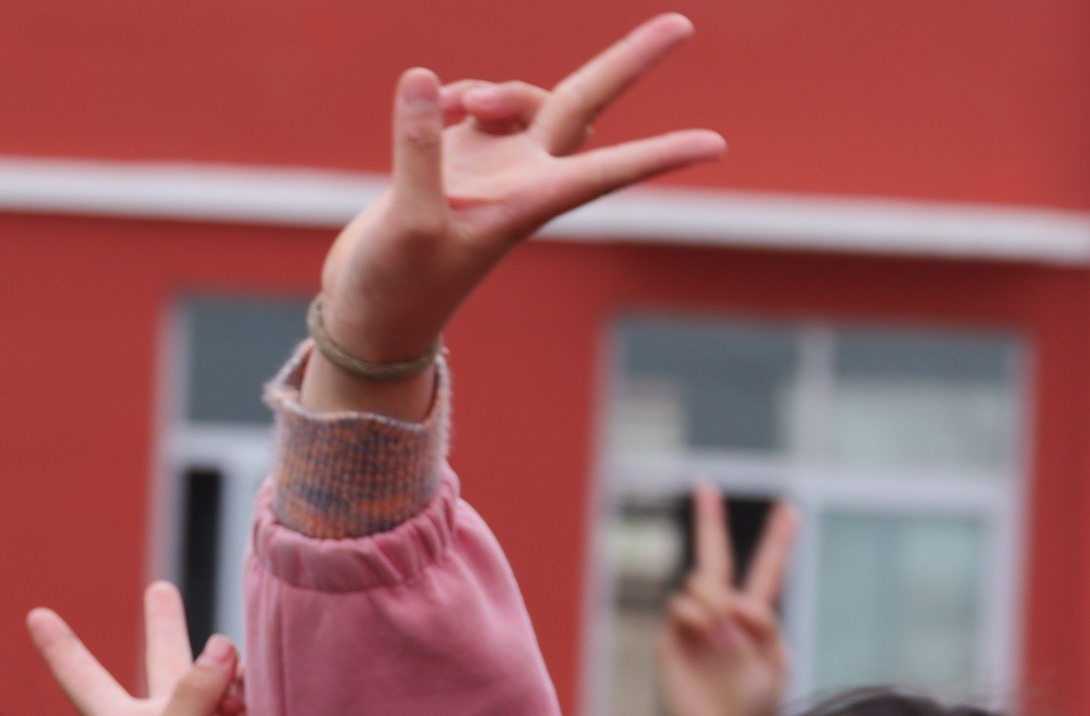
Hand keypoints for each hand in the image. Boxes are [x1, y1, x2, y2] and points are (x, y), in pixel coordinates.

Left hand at [29, 584, 291, 715]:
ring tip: (231, 676)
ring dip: (226, 668)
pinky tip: (254, 698)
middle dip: (164, 627)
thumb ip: (190, 694)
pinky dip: (257, 695)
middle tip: (161, 589)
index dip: (63, 649)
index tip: (37, 615)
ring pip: (222, 678)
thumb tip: (224, 646)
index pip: (86, 682)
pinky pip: (260, 703)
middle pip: (163, 667)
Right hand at [313, 15, 723, 405]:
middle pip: (586, 105)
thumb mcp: (408, 222)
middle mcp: (525, 179)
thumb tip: (426, 78)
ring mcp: (496, 165)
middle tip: (683, 24)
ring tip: (460, 103)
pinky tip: (429, 107)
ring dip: (498, 84)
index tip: (718, 145)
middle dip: (629, 62)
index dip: (661, 154)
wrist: (371, 313)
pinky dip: (456, 93)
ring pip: (527, 98)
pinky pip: (478, 101)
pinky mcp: (459, 156)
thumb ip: (419, 149)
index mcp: (531, 204)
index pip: (609, 172)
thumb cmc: (399, 287)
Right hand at [657, 485, 793, 715]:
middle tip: (705, 484)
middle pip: (715, 557)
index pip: (767, 571)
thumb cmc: (754, 707)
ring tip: (725, 640)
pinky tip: (708, 638)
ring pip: (704, 581)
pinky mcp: (672, 635)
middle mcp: (722, 613)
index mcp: (755, 618)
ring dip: (718, 604)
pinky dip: (700, 617)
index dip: (779, 541)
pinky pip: (683, 604)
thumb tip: (731, 601)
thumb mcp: (776, 662)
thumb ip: (765, 625)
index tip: (791, 508)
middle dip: (708, 520)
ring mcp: (695, 622)